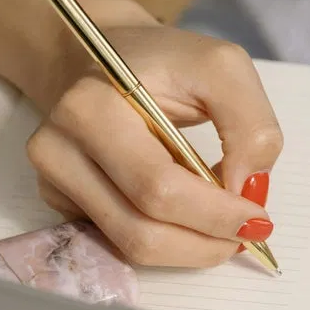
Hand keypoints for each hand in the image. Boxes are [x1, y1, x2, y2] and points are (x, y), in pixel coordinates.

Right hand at [26, 21, 283, 267]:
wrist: (101, 60)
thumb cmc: (161, 62)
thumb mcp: (220, 68)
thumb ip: (249, 123)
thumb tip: (245, 190)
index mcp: (89, 108)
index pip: (156, 186)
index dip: (214, 214)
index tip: (258, 220)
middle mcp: (56, 149)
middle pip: (140, 230)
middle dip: (204, 243)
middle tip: (245, 235)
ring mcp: (51, 179)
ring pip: (129, 247)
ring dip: (187, 249)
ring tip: (219, 226)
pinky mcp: (57, 199)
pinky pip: (118, 241)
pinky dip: (163, 240)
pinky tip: (182, 213)